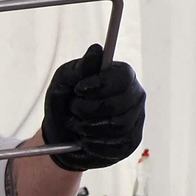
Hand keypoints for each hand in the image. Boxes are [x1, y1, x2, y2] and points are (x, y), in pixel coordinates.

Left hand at [41, 44, 144, 171]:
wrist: (60, 136)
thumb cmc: (64, 103)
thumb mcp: (64, 81)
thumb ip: (80, 67)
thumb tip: (96, 49)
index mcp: (121, 76)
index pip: (123, 76)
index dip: (100, 84)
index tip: (79, 90)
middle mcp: (134, 96)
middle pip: (121, 103)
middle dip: (90, 109)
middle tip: (74, 109)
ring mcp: (135, 119)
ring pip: (119, 125)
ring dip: (90, 127)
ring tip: (77, 125)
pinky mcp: (131, 142)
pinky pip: (117, 145)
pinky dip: (95, 144)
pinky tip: (85, 140)